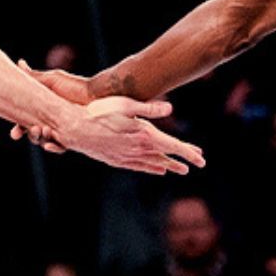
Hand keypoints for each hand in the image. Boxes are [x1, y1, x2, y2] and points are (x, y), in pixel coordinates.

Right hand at [9, 60, 92, 151]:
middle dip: (29, 135)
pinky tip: (49, 146)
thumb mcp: (52, 80)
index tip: (14, 133)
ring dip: (40, 139)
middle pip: (33, 133)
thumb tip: (19, 62)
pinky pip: (60, 147)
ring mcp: (60, 130)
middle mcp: (49, 121)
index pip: (25, 121)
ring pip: (44, 141)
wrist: (96, 94)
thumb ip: (34, 77)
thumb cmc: (75, 86)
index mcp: (41, 109)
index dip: (18, 127)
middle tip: (30, 130)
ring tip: (43, 130)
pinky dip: (53, 147)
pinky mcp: (72, 138)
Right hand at [50, 97, 205, 174]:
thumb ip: (149, 108)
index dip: (188, 153)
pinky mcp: (116, 160)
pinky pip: (138, 167)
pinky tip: (157, 170)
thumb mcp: (126, 104)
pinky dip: (150, 169)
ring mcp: (126, 157)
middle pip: (166, 157)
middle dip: (183, 160)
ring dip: (168, 166)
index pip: (173, 146)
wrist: (74, 128)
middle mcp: (138, 150)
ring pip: (153, 164)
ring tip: (181, 170)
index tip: (202, 159)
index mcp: (144, 135)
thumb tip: (170, 108)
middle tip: (199, 163)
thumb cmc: (99, 112)